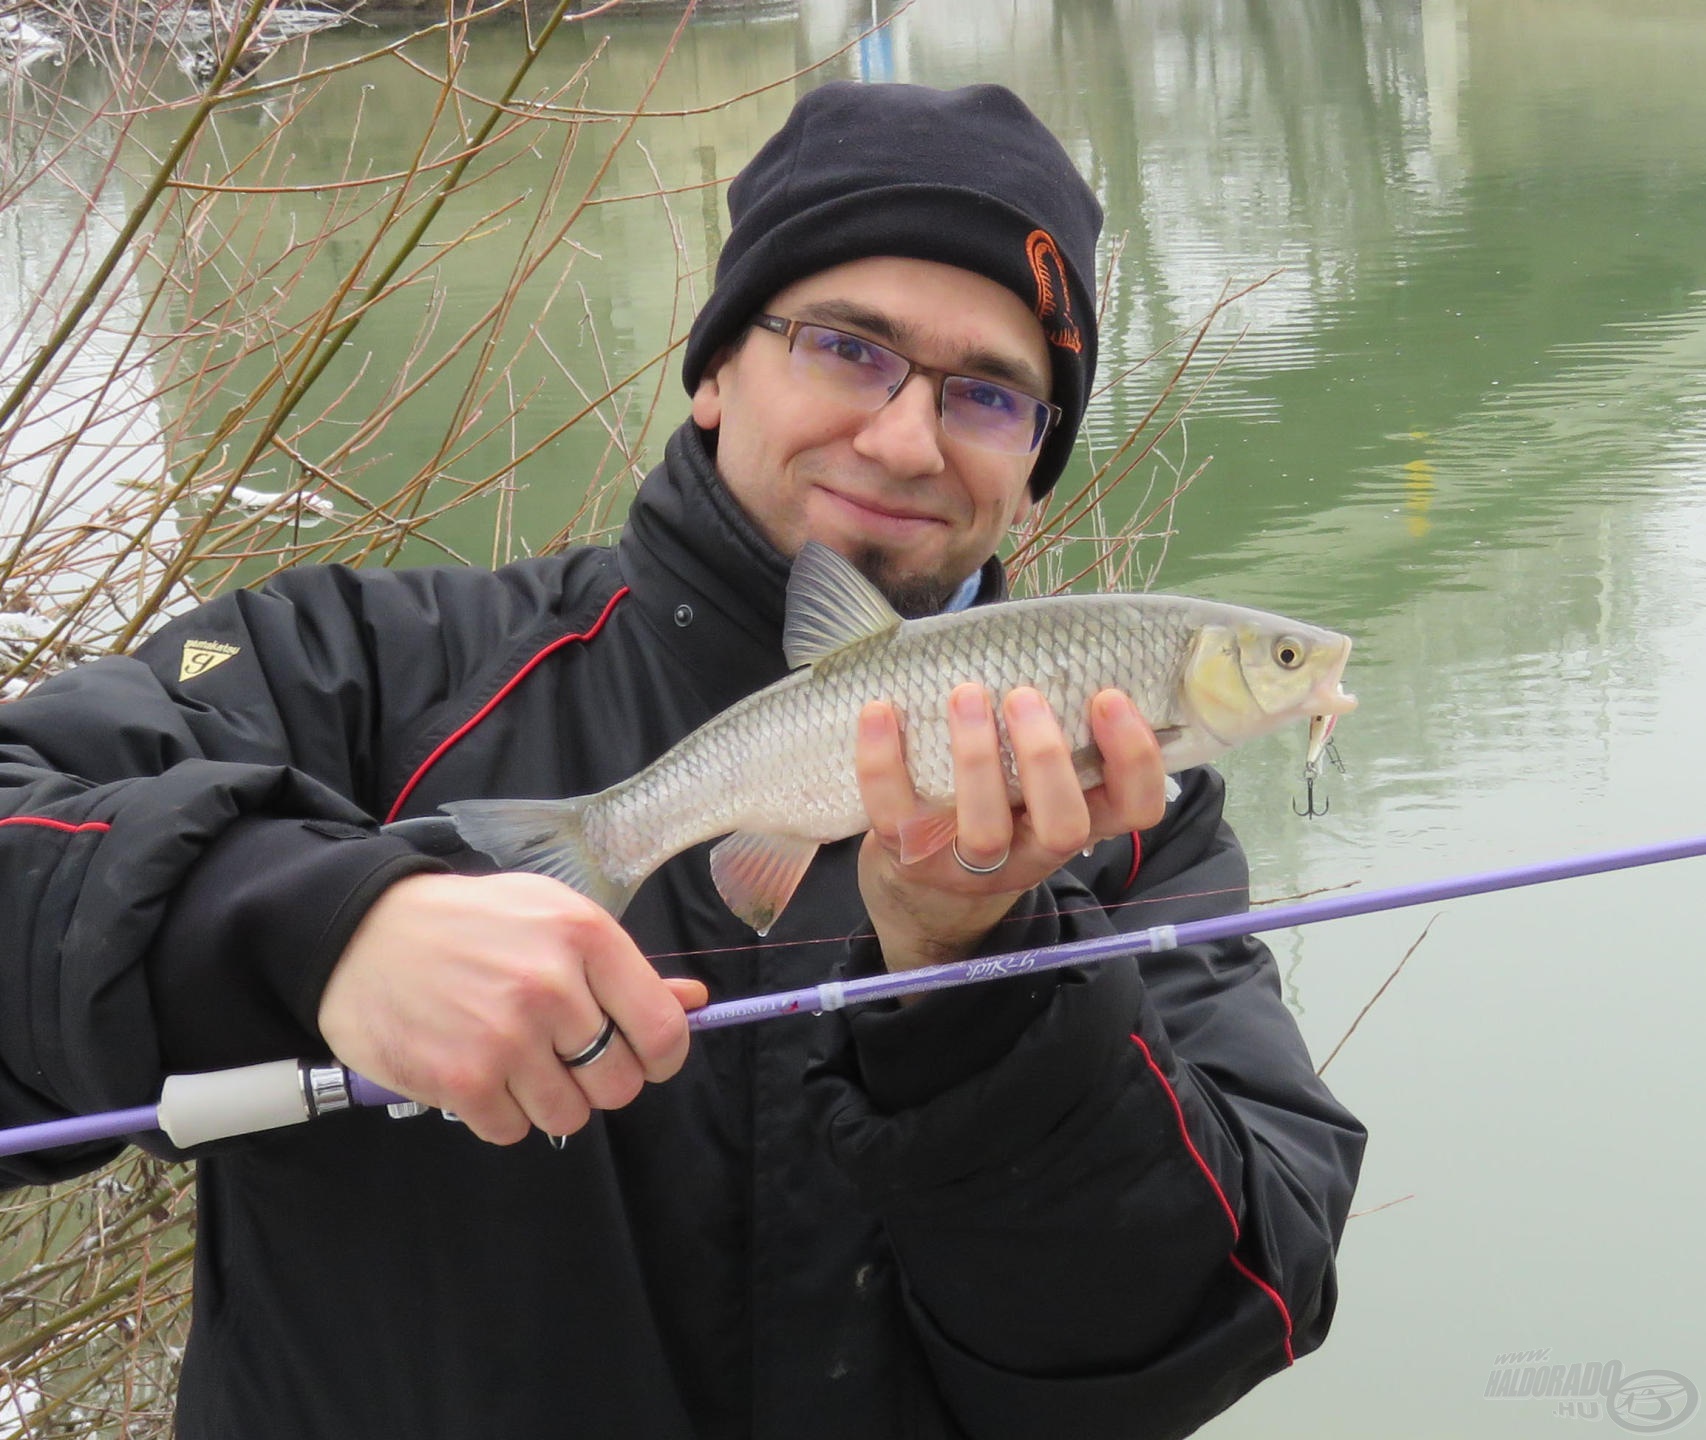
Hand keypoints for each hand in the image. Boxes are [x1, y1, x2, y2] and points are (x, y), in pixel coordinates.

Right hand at [318, 872, 706, 1144]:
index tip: (641, 1055)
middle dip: (597, 1078)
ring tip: (513, 1058)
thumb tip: (693, 1003)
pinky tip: (477, 1069)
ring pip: (570, 1114)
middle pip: (620, 1083)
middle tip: (560, 1053)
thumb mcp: (552, 918)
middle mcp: (552, 987)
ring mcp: (506, 1037)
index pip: (663, 1030)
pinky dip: (499, 1112)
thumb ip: (624, 969)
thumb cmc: (469, 924)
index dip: (659, 1056)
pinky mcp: (462, 1080)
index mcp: (585, 937)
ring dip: (547, 1098)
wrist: (362, 931)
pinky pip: (513, 1129)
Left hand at [855, 685, 1167, 972]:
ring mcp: (969, 866)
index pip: (1136, 808)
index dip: (1134, 757)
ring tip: (966, 694)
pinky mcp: (910, 858)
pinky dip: (882, 760)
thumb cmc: (997, 804)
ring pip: (985, 831)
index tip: (1108, 696)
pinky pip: (895, 815)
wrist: (925, 886)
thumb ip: (1057, 737)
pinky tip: (881, 710)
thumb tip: (1055, 647)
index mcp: (1078, 822)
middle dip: (1046, 757)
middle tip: (1024, 696)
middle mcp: (1032, 853)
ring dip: (976, 758)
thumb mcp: (1037, 783)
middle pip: (1063, 827)